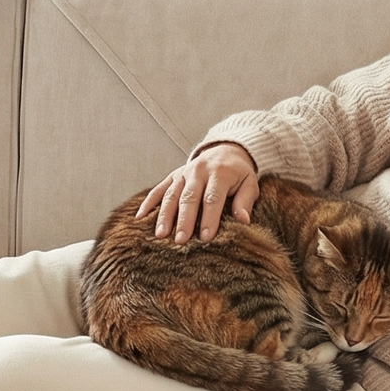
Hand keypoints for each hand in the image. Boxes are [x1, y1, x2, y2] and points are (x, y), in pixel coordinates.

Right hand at [136, 143, 259, 244]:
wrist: (225, 150)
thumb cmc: (238, 173)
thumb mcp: (249, 183)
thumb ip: (245, 200)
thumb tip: (243, 220)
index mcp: (219, 173)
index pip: (213, 198)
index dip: (209, 218)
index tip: (206, 237)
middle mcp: (198, 171)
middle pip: (189, 197)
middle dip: (184, 220)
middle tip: (180, 240)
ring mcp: (183, 173)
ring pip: (171, 195)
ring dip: (165, 215)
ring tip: (160, 234)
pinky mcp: (172, 176)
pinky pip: (158, 189)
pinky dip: (148, 203)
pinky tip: (140, 218)